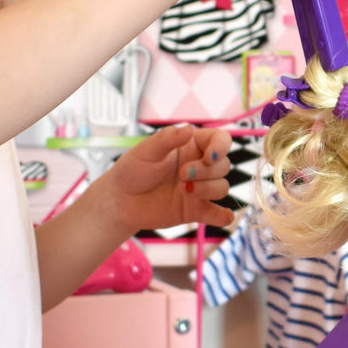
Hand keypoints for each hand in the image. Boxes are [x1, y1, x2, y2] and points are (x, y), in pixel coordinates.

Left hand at [107, 124, 235, 232]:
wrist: (122, 200)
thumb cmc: (133, 170)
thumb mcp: (147, 150)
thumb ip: (168, 139)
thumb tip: (190, 129)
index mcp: (191, 146)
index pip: (220, 140)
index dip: (221, 147)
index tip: (210, 156)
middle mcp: (199, 166)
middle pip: (223, 166)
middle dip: (206, 171)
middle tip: (181, 175)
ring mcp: (200, 189)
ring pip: (222, 187)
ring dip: (206, 189)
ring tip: (181, 190)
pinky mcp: (196, 210)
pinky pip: (217, 214)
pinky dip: (224, 216)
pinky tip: (226, 217)